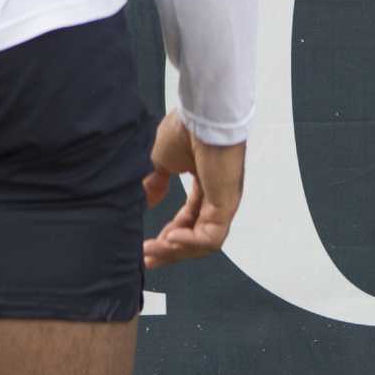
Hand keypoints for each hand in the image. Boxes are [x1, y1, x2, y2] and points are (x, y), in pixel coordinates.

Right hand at [142, 110, 245, 269]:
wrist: (201, 114)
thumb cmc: (186, 128)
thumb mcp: (162, 159)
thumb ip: (156, 182)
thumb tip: (148, 200)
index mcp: (204, 184)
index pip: (188, 219)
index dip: (168, 235)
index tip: (147, 247)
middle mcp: (216, 196)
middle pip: (194, 236)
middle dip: (169, 250)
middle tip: (147, 259)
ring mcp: (223, 202)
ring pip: (202, 241)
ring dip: (176, 250)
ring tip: (154, 250)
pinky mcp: (226, 204)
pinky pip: (210, 236)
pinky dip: (190, 242)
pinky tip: (171, 239)